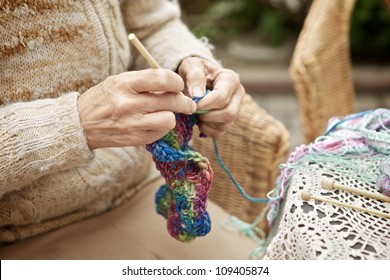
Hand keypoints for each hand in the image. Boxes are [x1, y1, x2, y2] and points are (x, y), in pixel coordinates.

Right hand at [77, 69, 195, 149]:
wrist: (80, 124)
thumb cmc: (105, 98)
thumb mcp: (119, 81)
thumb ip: (146, 82)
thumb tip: (175, 87)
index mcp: (125, 84)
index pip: (162, 79)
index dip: (177, 82)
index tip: (179, 85)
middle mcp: (128, 104)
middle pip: (171, 101)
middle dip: (185, 102)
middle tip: (188, 104)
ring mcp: (132, 124)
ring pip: (169, 120)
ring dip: (172, 117)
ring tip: (168, 114)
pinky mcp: (135, 139)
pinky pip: (160, 133)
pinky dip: (162, 128)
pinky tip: (155, 124)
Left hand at [178, 57, 244, 138]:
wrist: (196, 78)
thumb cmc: (194, 70)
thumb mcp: (191, 65)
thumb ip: (194, 76)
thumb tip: (198, 95)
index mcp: (231, 79)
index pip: (222, 97)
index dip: (205, 104)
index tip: (192, 104)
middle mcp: (238, 94)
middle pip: (229, 114)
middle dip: (208, 116)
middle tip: (194, 111)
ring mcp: (235, 109)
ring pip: (225, 125)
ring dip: (206, 124)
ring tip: (195, 114)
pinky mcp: (228, 121)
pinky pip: (219, 133)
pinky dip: (206, 130)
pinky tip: (199, 121)